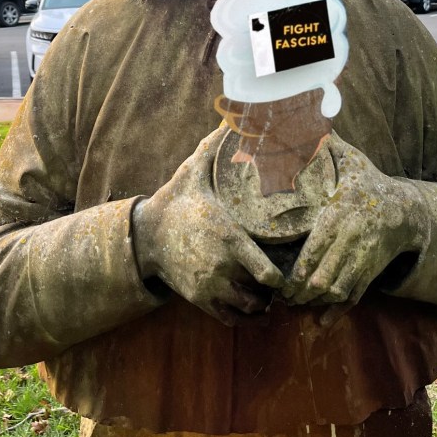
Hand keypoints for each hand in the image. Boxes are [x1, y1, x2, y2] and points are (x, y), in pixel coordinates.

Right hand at [133, 133, 283, 325]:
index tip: (289, 267)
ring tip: (269, 292)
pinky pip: (229, 319)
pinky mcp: (198, 299)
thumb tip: (230, 117)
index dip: (283, 276)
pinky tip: (251, 303)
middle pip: (263, 296)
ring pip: (248, 310)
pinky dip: (243, 316)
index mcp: (228, 237)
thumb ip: (215, 146)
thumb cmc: (179, 201)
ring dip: (262, 304)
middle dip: (276, 291)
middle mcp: (220, 267)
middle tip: (286, 280)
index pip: (268, 273)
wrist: (146, 233)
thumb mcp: (195, 171)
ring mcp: (208, 286)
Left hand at [283, 133, 427, 308]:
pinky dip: (338, 312)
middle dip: (300, 293)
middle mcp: (352, 239)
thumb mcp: (349, 161)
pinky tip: (321, 323)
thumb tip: (300, 117)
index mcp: (341, 214)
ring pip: (337, 289)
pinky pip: (355, 296)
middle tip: (280, 300)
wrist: (404, 208)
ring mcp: (363, 257)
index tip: (280, 281)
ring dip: (314, 303)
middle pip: (324, 275)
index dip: (297, 270)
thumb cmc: (368, 182)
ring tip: (294, 307)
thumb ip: (324, 144)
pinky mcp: (371, 271)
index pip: (316, 248)